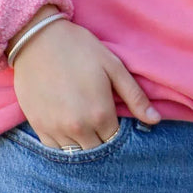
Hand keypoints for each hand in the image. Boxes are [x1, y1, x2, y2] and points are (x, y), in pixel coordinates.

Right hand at [9, 6, 159, 148]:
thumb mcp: (112, 66)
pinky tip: (67, 128)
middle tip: (101, 123)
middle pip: (97, 151)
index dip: (118, 133)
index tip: (116, 121)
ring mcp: (56, 129)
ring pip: (75, 154)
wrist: (37, 38)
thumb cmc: (79, 48)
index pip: (116, 141)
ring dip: (83, 145)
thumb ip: (135, 96)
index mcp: (100, 113)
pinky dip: (64, 144)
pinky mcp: (38, 126)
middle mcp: (78, 128)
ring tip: (85, 126)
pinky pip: (55, 149)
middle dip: (102, 141)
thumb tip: (155, 120)